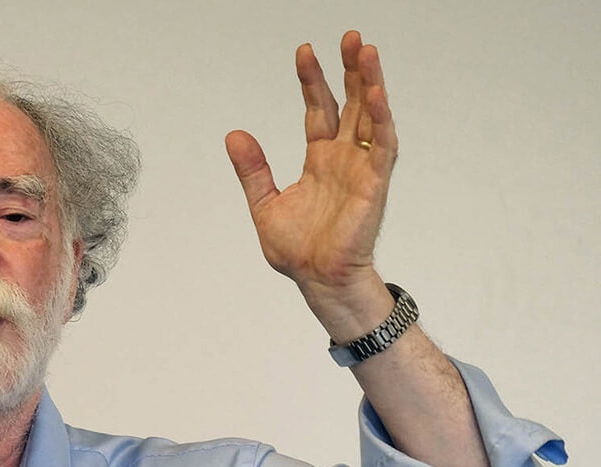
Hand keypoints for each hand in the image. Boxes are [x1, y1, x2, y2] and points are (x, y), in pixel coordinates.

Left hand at [225, 31, 396, 312]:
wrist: (316, 279)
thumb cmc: (297, 250)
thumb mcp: (265, 203)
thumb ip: (253, 169)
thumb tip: (233, 135)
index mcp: (320, 160)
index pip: (318, 110)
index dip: (312, 81)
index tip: (304, 51)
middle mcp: (344, 158)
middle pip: (350, 104)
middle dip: (350, 70)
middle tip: (349, 37)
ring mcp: (362, 168)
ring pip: (371, 116)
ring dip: (370, 83)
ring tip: (366, 50)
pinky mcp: (375, 184)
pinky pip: (383, 146)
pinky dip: (382, 119)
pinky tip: (376, 93)